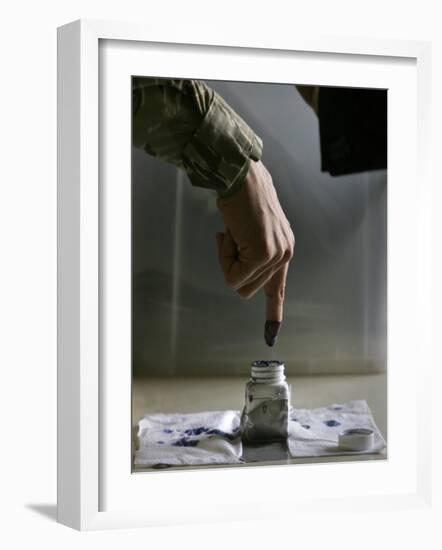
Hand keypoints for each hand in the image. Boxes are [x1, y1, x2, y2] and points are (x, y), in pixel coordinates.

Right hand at [215, 160, 294, 345]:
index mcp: (283, 249)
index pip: (278, 287)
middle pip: (249, 290)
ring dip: (226, 261)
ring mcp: (276, 256)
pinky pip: (233, 275)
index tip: (272, 334)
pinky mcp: (263, 254)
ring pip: (239, 284)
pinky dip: (224, 256)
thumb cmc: (241, 199)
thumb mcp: (250, 231)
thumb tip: (239, 274)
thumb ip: (251, 253)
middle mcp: (285, 254)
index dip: (273, 311)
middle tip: (229, 241)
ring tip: (231, 234)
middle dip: (231, 269)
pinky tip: (230, 233)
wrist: (240, 177)